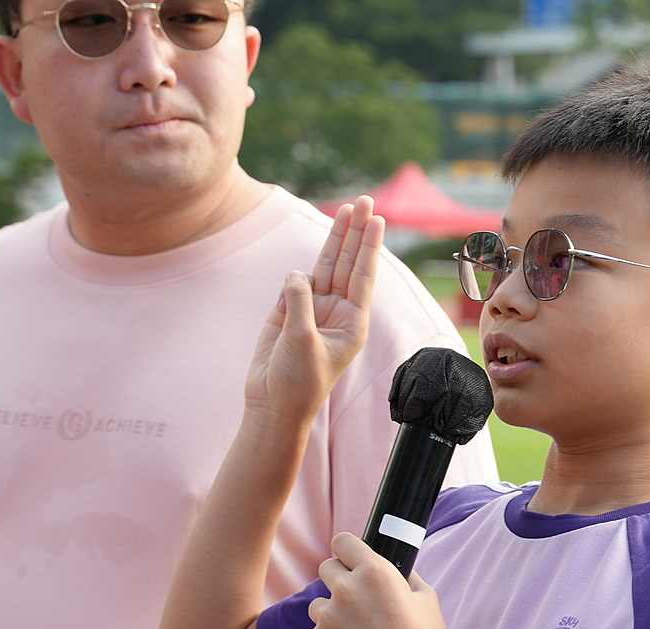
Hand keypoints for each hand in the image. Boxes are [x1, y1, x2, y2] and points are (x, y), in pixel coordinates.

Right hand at [246, 195, 384, 422]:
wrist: (272, 405)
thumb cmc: (297, 382)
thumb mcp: (302, 341)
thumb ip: (300, 303)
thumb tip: (295, 273)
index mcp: (352, 323)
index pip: (363, 276)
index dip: (368, 246)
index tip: (376, 219)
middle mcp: (337, 312)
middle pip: (348, 263)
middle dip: (355, 233)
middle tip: (363, 202)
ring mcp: (313, 310)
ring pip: (324, 267)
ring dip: (334, 240)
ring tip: (345, 210)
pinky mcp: (289, 313)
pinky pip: (294, 284)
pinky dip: (296, 276)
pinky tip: (301, 274)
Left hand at [305, 532, 460, 628]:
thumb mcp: (426, 599)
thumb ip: (408, 577)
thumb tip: (399, 569)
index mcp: (375, 571)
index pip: (342, 542)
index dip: (347, 551)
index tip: (349, 560)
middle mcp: (347, 589)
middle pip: (326, 568)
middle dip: (339, 580)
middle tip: (355, 602)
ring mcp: (328, 617)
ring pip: (318, 606)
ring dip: (331, 615)